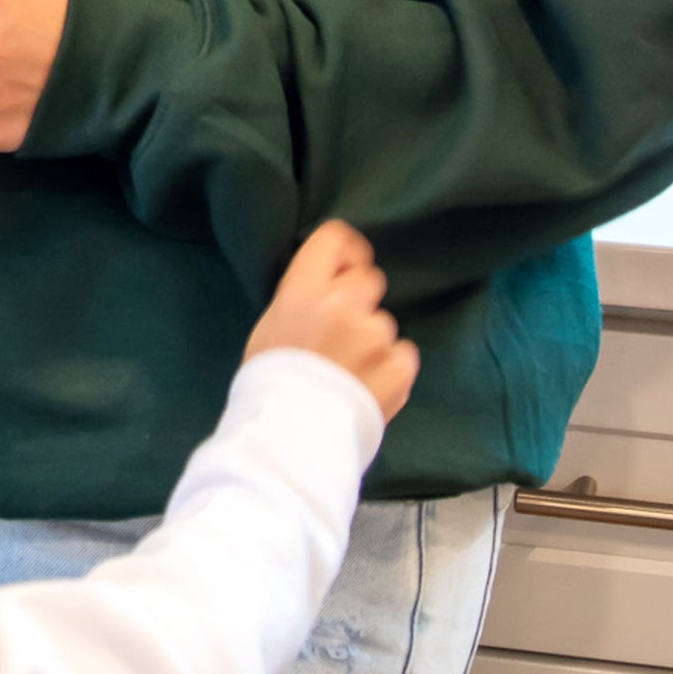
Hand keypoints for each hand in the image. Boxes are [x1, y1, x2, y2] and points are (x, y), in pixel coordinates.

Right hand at [244, 221, 419, 422]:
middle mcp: (345, 303)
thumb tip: (325, 287)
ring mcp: (377, 336)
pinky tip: (369, 384)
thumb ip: (304, 297)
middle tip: (341, 327)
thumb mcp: (272, 323)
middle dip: (358, 297)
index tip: (344, 265)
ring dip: (371, 339)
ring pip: (383, 323)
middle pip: (369, 278)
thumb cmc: (269, 378)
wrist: (291, 435)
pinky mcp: (401, 368)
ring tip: (350, 370)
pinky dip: (390, 367)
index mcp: (306, 288)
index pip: (336, 238)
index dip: (344, 250)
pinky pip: (403, 354)